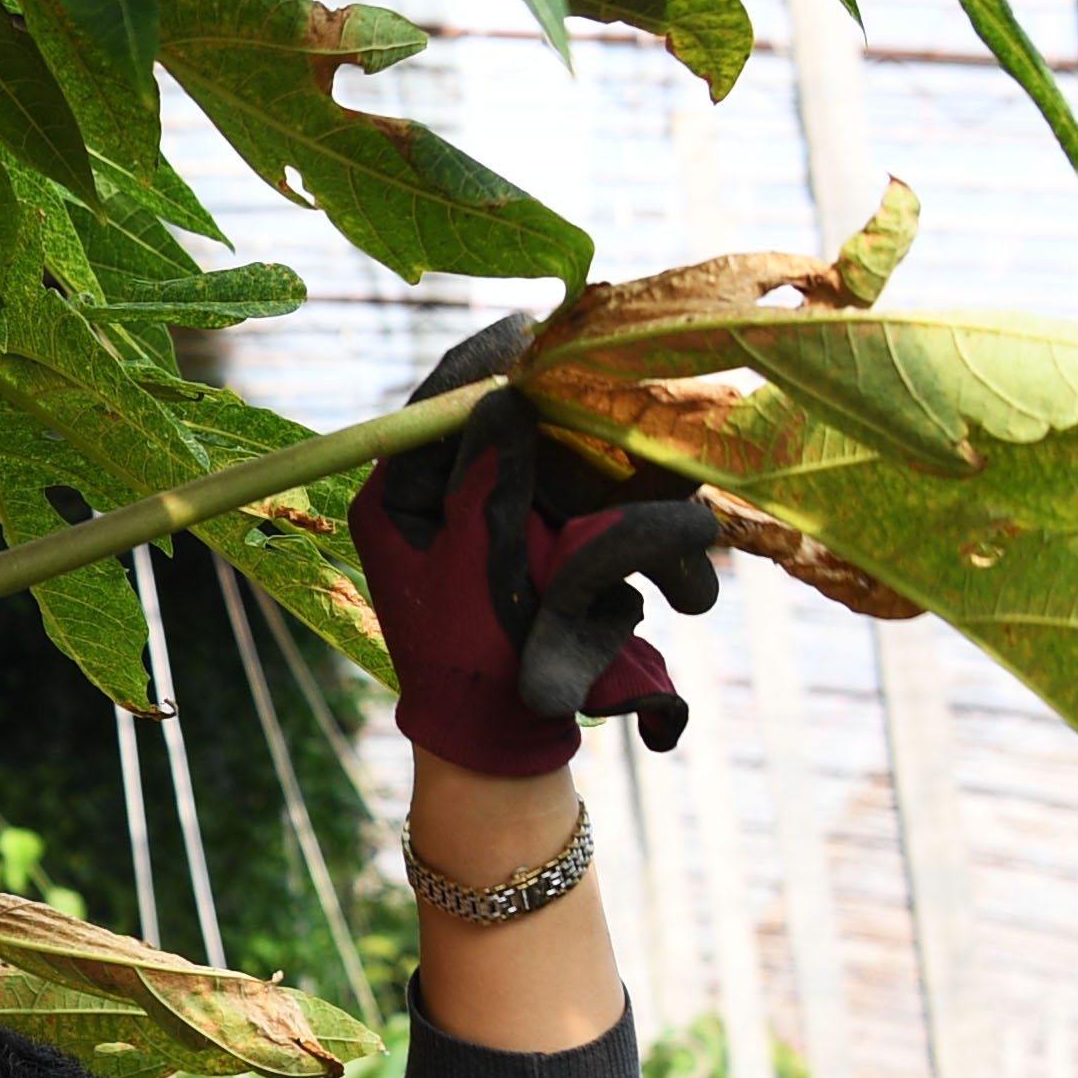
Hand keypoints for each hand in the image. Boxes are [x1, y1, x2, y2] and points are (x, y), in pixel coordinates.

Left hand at [351, 324, 720, 773]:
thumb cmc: (469, 665)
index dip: (483, 363)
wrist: (506, 749)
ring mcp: (517, 523)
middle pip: (521, 422)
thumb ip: (486, 481)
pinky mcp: (566, 550)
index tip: (528, 328)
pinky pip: (615, 513)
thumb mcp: (470, 567)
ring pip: (580, 465)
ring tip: (664, 519)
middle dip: (579, 423)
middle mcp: (457, 499)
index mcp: (403, 498)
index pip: (438, 406)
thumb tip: (505, 392)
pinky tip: (674, 573)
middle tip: (615, 389)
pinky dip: (648, 533)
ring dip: (629, 491)